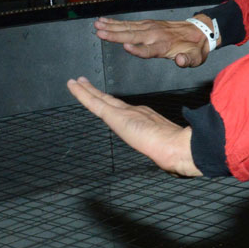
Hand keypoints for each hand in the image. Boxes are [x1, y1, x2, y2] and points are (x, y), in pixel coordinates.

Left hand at [67, 76, 199, 176]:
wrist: (175, 147)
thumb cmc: (174, 152)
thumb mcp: (167, 150)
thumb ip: (165, 152)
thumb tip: (173, 165)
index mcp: (145, 120)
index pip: (124, 109)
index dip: (113, 103)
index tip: (106, 98)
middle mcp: (135, 112)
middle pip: (110, 100)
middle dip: (98, 92)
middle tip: (86, 83)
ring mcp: (125, 112)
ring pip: (100, 98)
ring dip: (86, 89)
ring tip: (76, 81)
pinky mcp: (115, 115)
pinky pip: (94, 102)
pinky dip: (82, 93)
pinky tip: (73, 86)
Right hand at [94, 16, 211, 66]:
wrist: (199, 31)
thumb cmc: (194, 48)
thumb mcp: (196, 58)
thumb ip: (187, 60)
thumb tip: (179, 60)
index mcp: (164, 46)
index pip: (149, 50)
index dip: (138, 49)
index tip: (126, 47)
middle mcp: (155, 35)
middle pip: (133, 36)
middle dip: (115, 35)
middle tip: (100, 33)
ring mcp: (150, 27)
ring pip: (128, 27)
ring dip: (111, 26)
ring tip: (97, 26)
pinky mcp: (148, 24)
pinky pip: (129, 23)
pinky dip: (116, 22)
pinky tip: (104, 21)